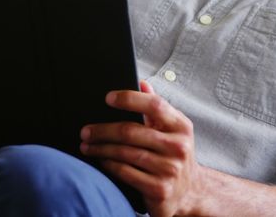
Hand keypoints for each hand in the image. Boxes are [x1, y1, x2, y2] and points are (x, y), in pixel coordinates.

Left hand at [80, 80, 198, 216]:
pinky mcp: (160, 189)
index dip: (129, 99)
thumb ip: (156, 107)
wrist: (191, 191)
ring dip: (101, 148)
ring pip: (125, 153)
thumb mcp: (172, 129)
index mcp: (181, 126)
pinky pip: (126, 172)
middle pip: (131, 131)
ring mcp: (170, 169)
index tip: (108, 98)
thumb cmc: (173, 154)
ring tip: (87, 146)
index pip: (154, 105)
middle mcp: (178, 147)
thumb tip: (141, 83)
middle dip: (103, 130)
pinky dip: (109, 165)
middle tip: (85, 131)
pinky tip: (101, 160)